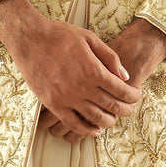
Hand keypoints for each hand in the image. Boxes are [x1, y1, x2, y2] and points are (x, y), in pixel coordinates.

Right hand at [0, 0, 141, 138]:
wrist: (29, 39)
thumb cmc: (60, 35)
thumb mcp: (89, 38)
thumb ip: (110, 57)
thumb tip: (126, 76)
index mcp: (94, 70)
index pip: (122, 90)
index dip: (134, 95)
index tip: (136, 94)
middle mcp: (82, 87)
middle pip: (113, 106)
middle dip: (126, 109)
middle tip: (130, 108)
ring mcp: (67, 98)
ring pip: (96, 118)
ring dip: (110, 121)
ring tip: (114, 118)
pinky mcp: (53, 104)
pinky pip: (73, 124)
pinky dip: (87, 130)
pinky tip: (95, 131)